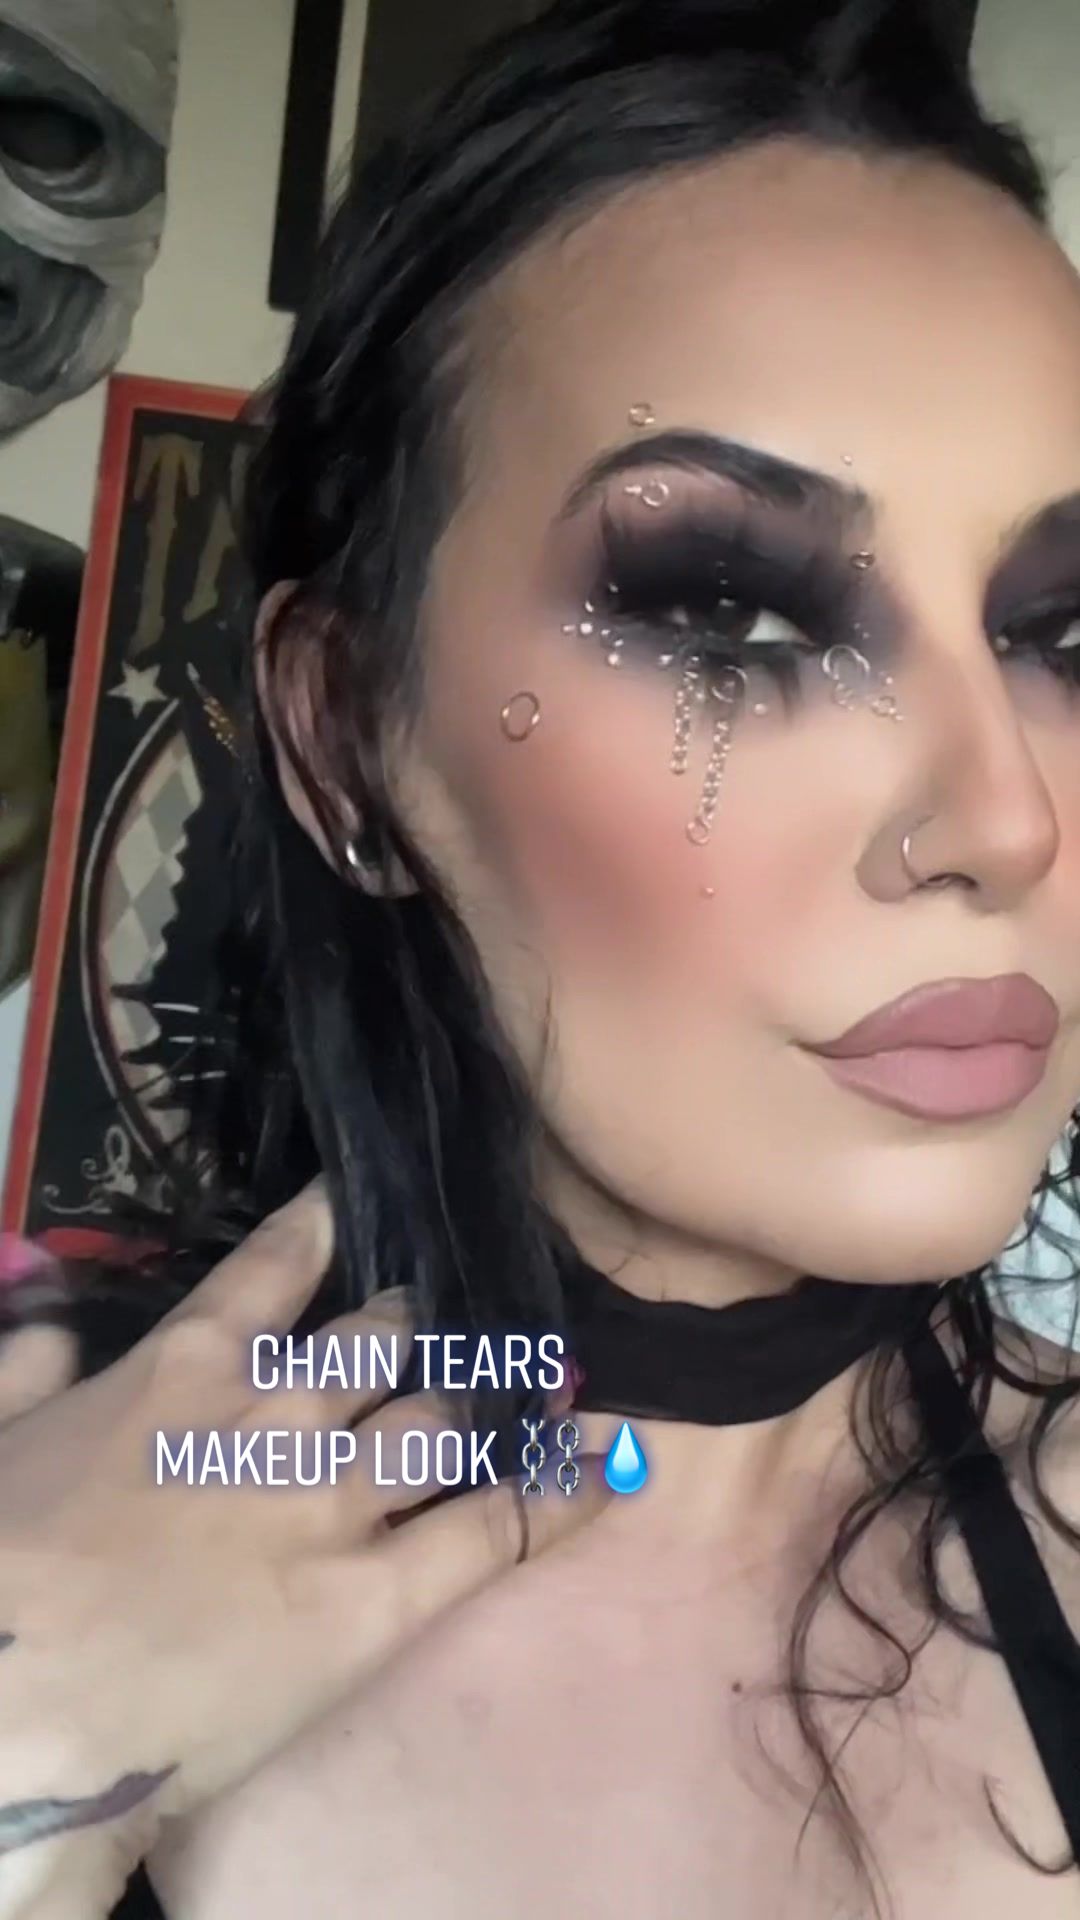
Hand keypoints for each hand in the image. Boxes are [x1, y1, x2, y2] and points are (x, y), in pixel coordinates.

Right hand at [0, 1188, 606, 1916]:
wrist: (13, 1697)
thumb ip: (27, 1363)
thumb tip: (45, 1319)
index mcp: (188, 1368)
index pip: (279, 1266)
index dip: (328, 1224)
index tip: (361, 1199)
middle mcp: (283, 1414)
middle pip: (386, 1342)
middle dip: (427, 1326)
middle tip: (463, 1316)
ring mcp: (339, 1501)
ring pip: (448, 1419)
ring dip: (504, 1392)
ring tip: (555, 1370)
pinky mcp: (378, 1597)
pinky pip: (492, 1530)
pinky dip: (556, 1492)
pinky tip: (607, 1461)